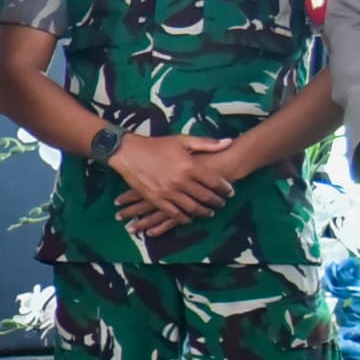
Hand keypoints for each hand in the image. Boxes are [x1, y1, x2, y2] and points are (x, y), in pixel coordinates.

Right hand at [106, 132, 236, 231]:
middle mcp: (181, 181)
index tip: (230, 192)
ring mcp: (168, 192)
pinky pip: (174, 213)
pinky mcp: (156, 199)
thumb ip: (207, 143)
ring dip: (203, 212)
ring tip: (209, 213)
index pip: (214, 181)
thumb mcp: (182, 140)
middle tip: (222, 204)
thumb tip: (228, 142)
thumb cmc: (156, 145)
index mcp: (189, 166)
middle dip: (216, 202)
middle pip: (205, 196)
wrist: (129, 153)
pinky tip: (189, 218)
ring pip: (192, 207)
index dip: (225, 188)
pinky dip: (184, 218)